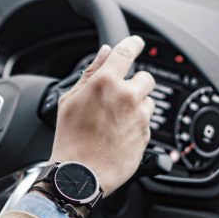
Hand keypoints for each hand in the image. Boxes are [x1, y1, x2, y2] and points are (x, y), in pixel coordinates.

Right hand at [49, 36, 154, 196]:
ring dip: (137, 106)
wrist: (81, 174)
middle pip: (146, 78)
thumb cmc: (70, 139)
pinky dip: (136, 125)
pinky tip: (119, 135)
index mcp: (105, 83)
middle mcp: (127, 96)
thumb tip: (105, 53)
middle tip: (119, 96)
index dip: (133, 44)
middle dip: (135, 84)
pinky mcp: (146, 135)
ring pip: (148, 101)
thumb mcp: (70, 100)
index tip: (137, 43)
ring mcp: (139, 117)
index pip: (126, 52)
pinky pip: (147, 122)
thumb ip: (90, 73)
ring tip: (116, 121)